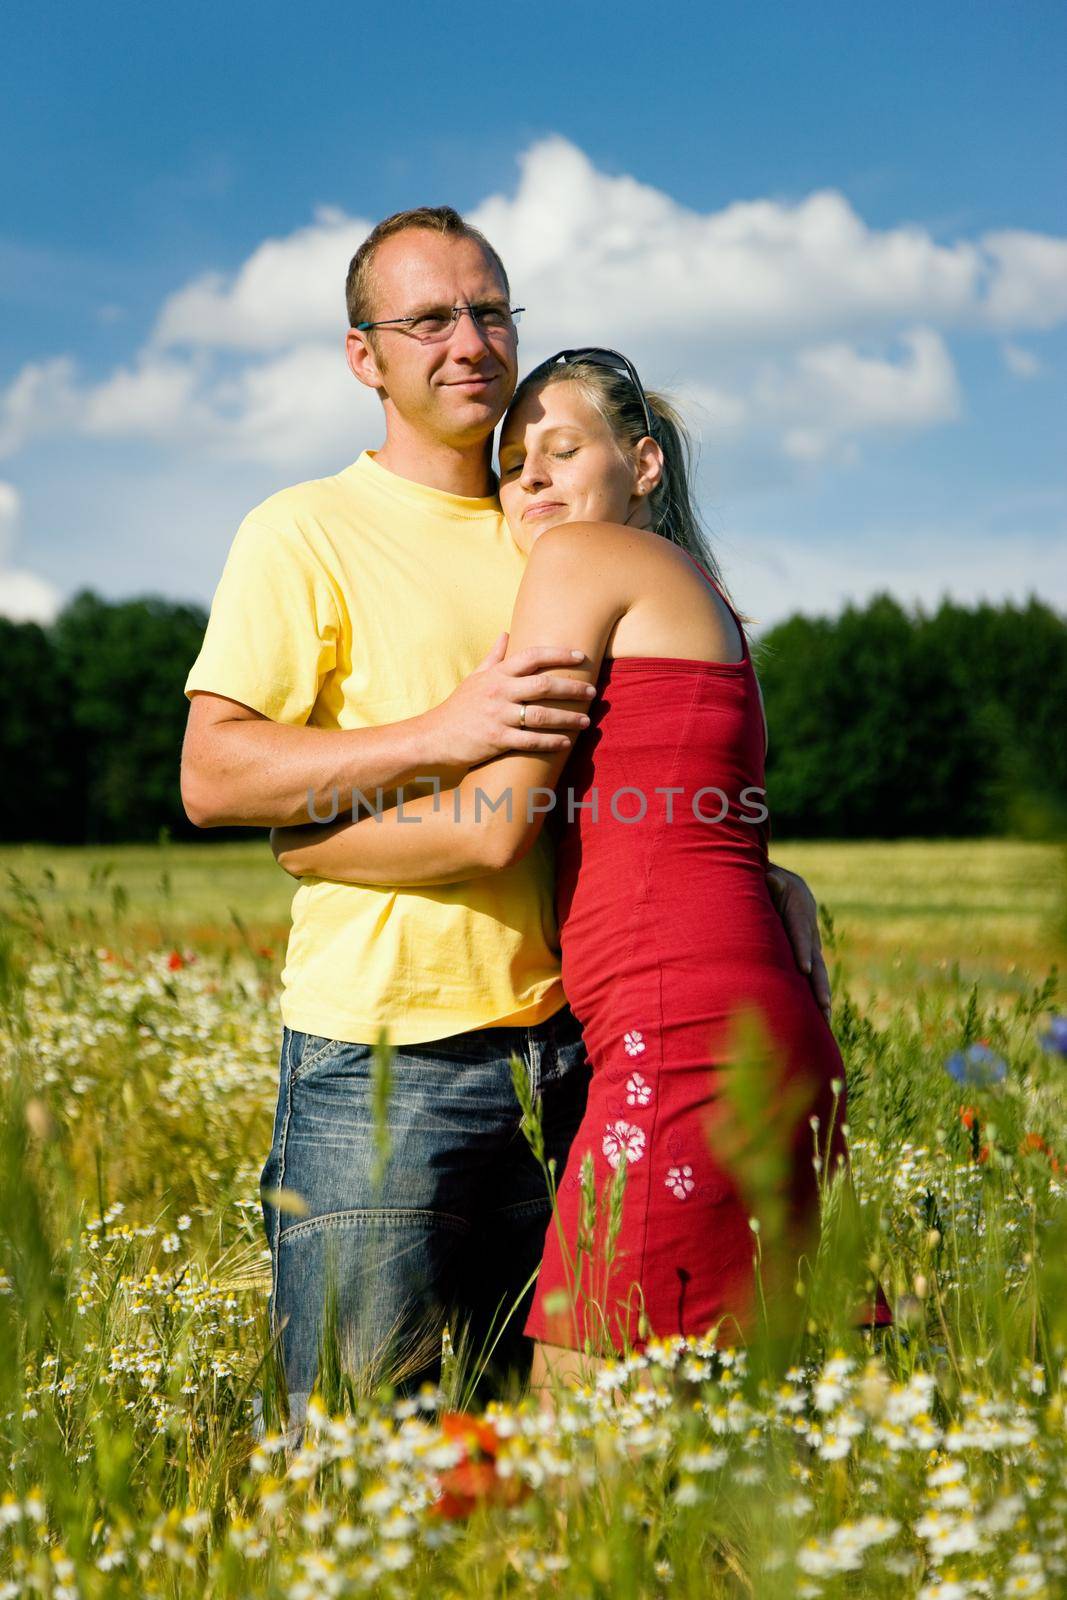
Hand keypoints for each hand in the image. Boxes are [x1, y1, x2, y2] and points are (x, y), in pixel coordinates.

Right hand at [421, 632, 595, 767]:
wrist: (433, 735)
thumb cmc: (458, 707)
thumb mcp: (475, 678)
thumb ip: (494, 657)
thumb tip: (505, 633)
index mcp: (497, 675)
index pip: (532, 656)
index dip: (559, 654)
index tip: (581, 655)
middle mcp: (499, 692)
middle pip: (543, 685)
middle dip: (572, 687)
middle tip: (593, 691)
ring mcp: (498, 716)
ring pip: (541, 714)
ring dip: (568, 718)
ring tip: (586, 721)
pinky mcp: (496, 740)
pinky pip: (530, 740)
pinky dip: (550, 742)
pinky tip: (566, 743)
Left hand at [765, 863, 831, 1022]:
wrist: (788, 884)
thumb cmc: (770, 880)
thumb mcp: (769, 876)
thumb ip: (769, 880)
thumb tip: (769, 878)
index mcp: (799, 910)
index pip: (800, 933)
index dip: (802, 951)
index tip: (804, 970)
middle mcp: (809, 930)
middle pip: (816, 959)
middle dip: (818, 984)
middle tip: (822, 1005)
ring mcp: (811, 943)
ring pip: (818, 971)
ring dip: (821, 995)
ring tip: (825, 1019)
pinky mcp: (808, 953)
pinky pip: (814, 974)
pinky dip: (815, 993)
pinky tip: (818, 1015)